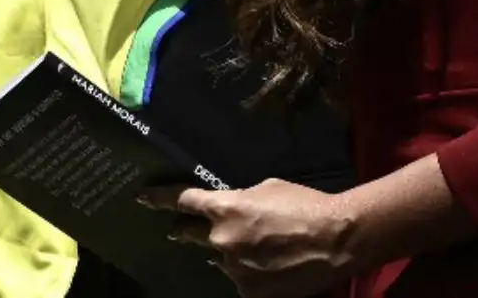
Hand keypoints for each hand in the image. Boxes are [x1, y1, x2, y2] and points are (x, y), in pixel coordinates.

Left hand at [143, 180, 350, 296]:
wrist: (335, 239)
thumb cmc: (303, 205)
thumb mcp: (265, 190)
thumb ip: (239, 200)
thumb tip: (230, 209)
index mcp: (225, 208)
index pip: (183, 200)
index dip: (160, 199)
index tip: (143, 199)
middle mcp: (221, 239)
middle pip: (191, 235)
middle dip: (187, 232)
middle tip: (182, 232)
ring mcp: (234, 269)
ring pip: (220, 260)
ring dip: (229, 255)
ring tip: (258, 250)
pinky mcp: (250, 291)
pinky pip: (240, 280)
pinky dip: (249, 273)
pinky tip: (269, 267)